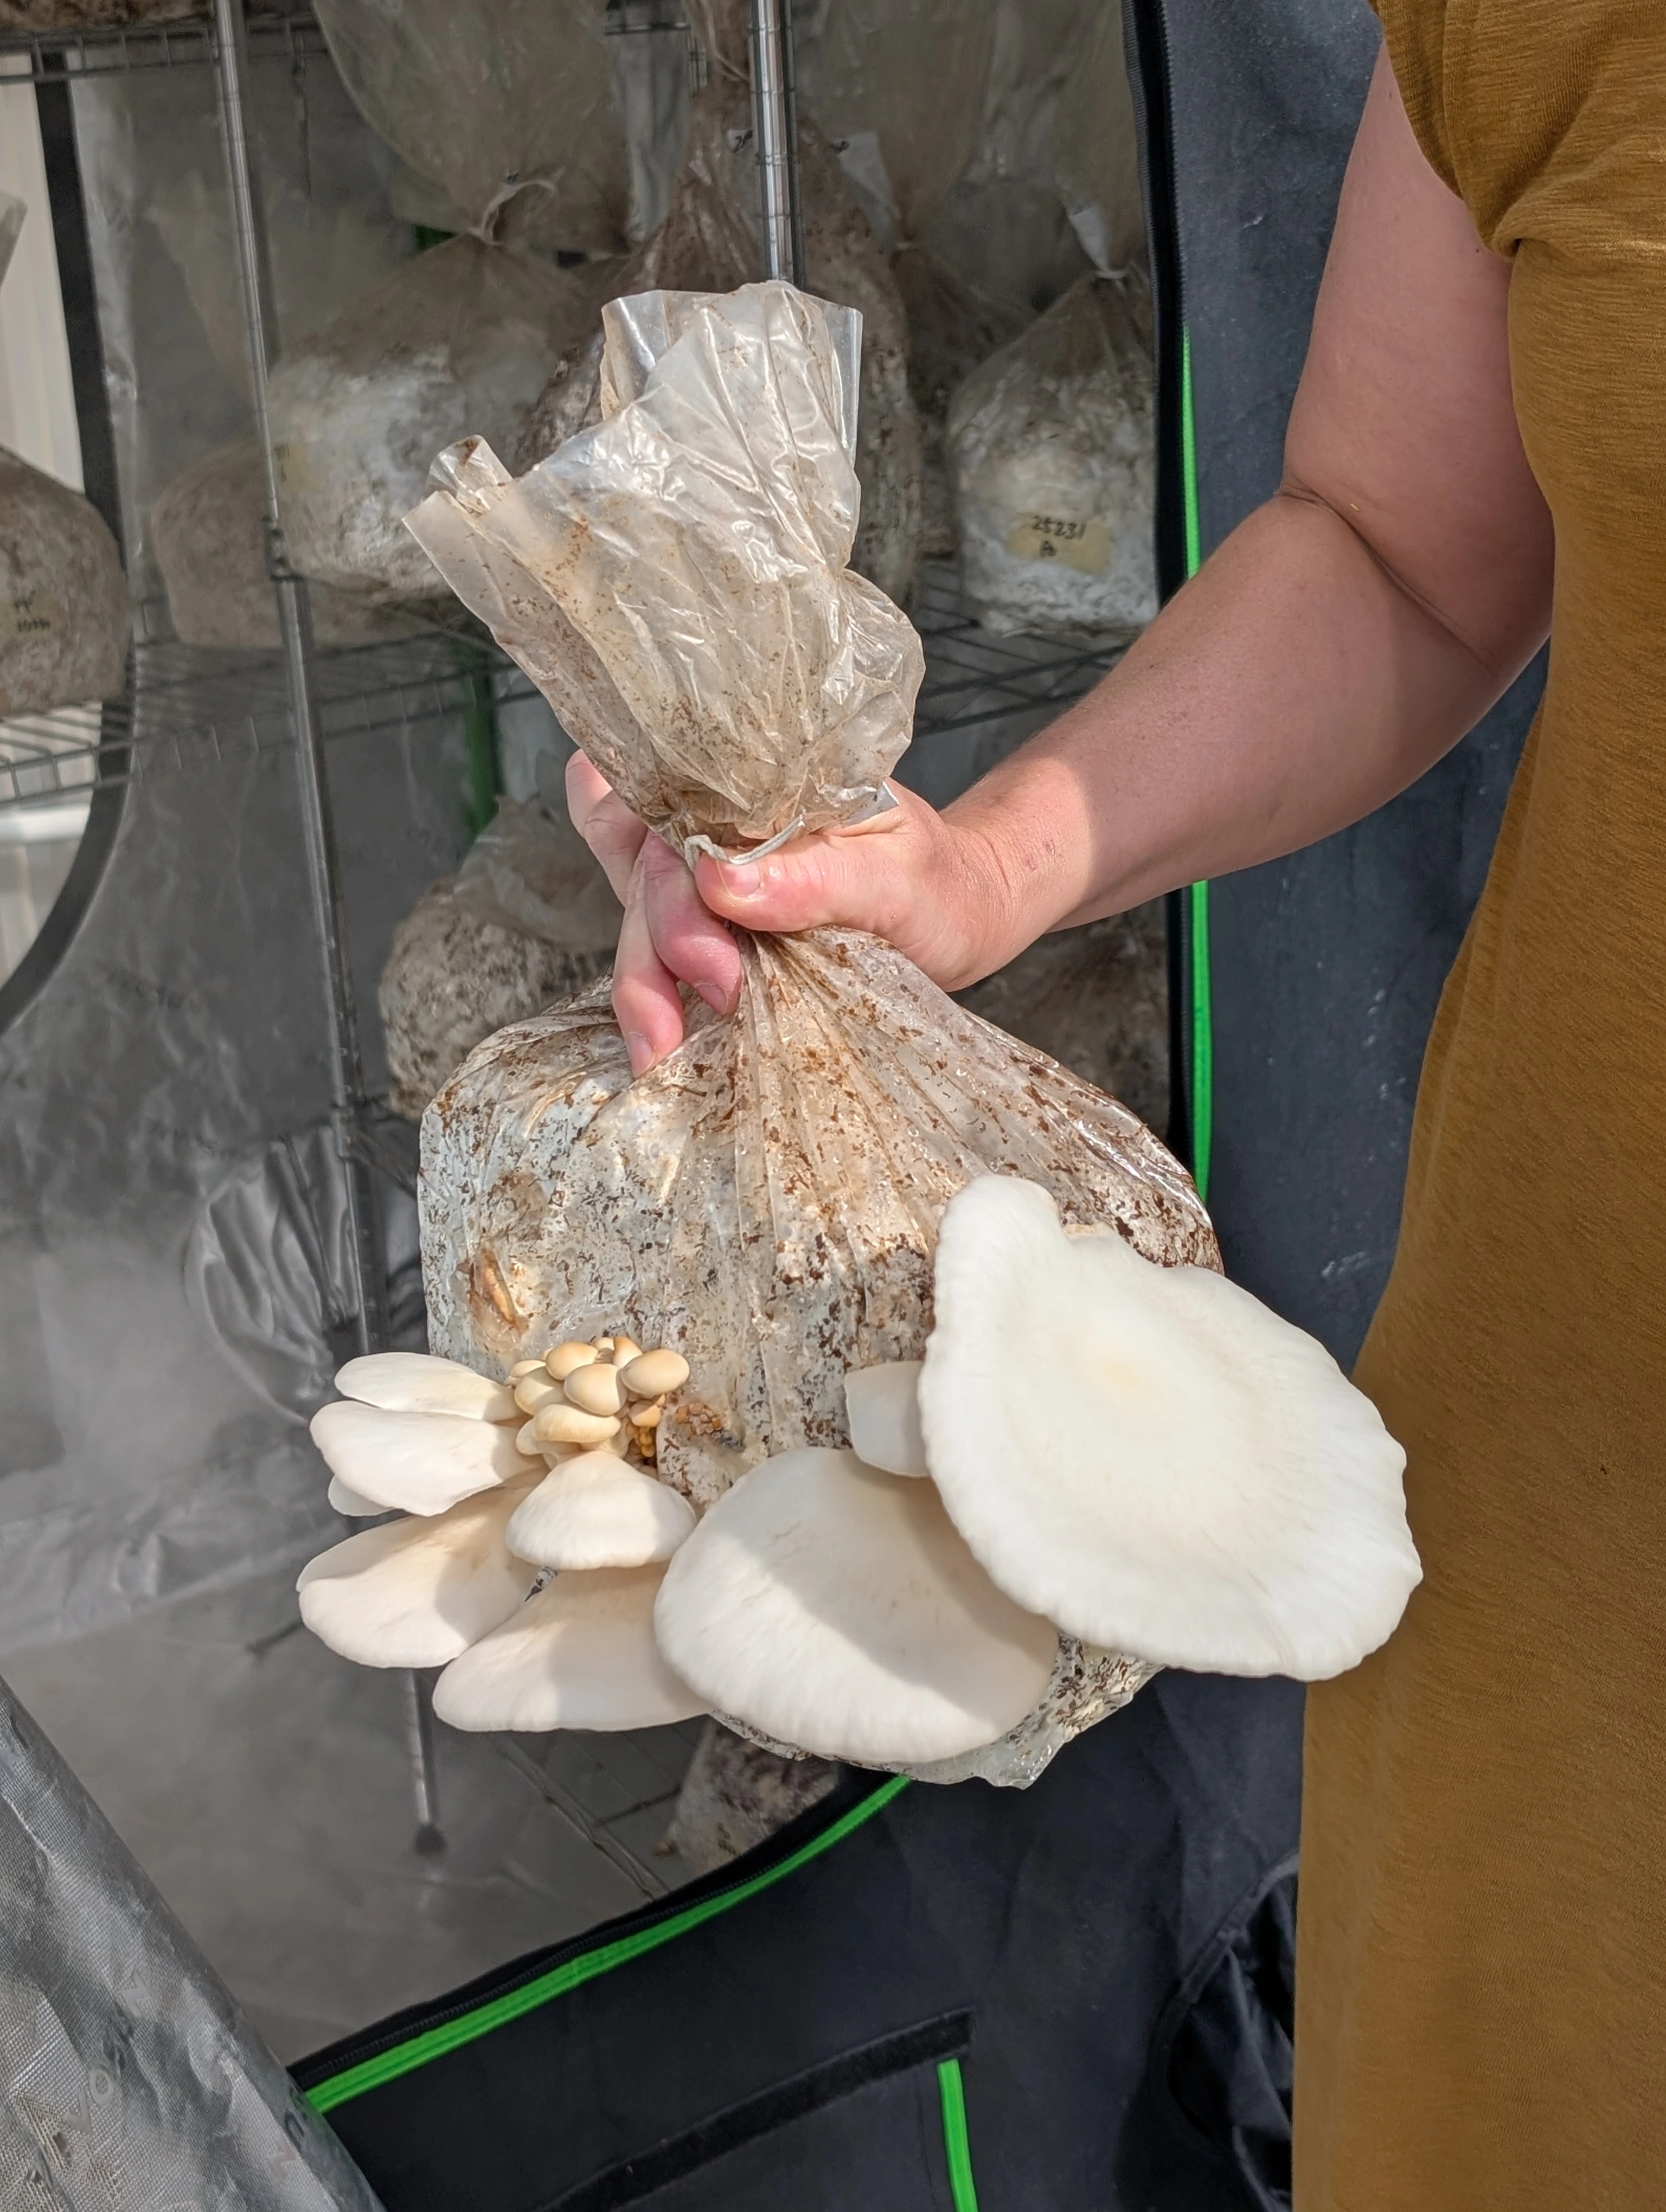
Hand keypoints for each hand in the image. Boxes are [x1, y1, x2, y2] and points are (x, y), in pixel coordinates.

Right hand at [566, 753, 1011, 1073]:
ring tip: (658, 1049)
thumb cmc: (939, 885)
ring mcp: (708, 874)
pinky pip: (655, 952)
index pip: (668, 798)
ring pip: (633, 911)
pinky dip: (651, 996)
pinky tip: (659, 1045)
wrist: (963, 917)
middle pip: (640, 863)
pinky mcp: (711, 927)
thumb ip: (818, 878)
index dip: (664, 871)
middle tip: (718, 999)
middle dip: (659, 940)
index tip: (711, 953)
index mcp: (760, 784)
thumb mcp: (899, 878)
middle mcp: (720, 821)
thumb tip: (718, 881)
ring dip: (640, 980)